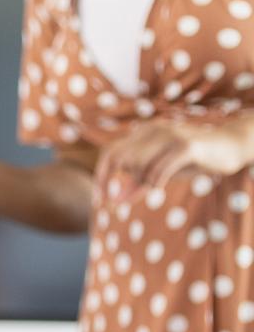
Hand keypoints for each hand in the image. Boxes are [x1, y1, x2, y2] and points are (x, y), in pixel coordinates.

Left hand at [106, 120, 250, 193]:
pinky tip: (160, 187)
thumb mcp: (160, 172)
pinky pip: (159, 169)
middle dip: (127, 181)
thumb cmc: (192, 160)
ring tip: (158, 182)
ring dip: (144, 181)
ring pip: (138, 164)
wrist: (230, 147)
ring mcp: (170, 135)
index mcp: (143, 133)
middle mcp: (153, 130)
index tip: (101, 200)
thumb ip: (136, 184)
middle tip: (143, 188)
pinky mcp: (185, 146)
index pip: (110, 153)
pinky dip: (155, 182)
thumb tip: (113, 201)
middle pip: (122, 160)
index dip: (101, 177)